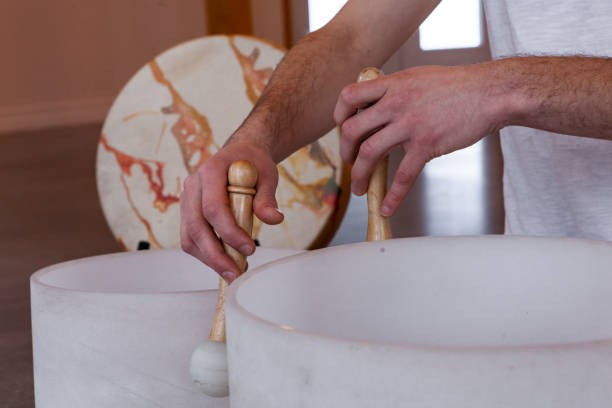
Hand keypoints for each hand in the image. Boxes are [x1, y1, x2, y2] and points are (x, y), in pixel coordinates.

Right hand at [180, 141, 282, 282]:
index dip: (229, 232)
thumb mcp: (267, 175)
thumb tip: (274, 219)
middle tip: (236, 274)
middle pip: (196, 227)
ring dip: (210, 260)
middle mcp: (193, 186)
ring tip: (234, 272)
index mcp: (211, 172)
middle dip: (216, 256)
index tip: (249, 249)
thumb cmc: (253, 164)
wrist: (240, 156)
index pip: (213, 207)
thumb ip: (267, 198)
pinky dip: (207, 255)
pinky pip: (191, 239)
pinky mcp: (188, 213)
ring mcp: (187, 200)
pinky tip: (227, 262)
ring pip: (190, 238)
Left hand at [334, 64, 504, 215]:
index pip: (349, 95)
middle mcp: (396, 103)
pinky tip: (386, 208)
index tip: (341, 128)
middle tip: (350, 163)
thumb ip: (394, 90)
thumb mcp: (418, 77)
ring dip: (360, 176)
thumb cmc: (458, 86)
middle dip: (346, 152)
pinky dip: (392, 196)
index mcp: (392, 85)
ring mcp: (410, 124)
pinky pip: (402, 176)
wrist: (491, 92)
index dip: (339, 114)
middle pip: (352, 130)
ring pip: (370, 154)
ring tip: (361, 189)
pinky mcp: (427, 144)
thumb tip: (376, 105)